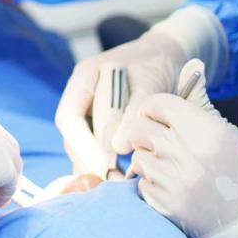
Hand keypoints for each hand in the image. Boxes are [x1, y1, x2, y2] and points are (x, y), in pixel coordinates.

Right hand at [57, 4, 228, 175]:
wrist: (168, 56)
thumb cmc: (159, 64)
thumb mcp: (150, 82)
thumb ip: (134, 111)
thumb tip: (117, 147)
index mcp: (85, 76)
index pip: (69, 117)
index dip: (82, 144)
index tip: (103, 164)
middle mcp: (79, 94)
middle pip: (71, 135)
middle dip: (88, 160)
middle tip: (110, 181)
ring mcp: (86, 110)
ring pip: (78, 145)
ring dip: (94, 166)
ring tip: (115, 182)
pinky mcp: (97, 125)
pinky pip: (92, 148)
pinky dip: (102, 164)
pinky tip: (116, 178)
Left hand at [114, 60, 237, 237]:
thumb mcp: (232, 132)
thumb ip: (202, 103)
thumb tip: (192, 65)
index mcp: (203, 130)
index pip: (157, 104)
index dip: (154, 107)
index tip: (158, 115)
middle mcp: (185, 154)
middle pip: (139, 129)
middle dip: (145, 131)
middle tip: (159, 140)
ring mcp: (174, 183)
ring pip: (139, 158)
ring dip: (150, 160)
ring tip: (172, 166)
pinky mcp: (167, 207)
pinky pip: (142, 185)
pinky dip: (152, 184)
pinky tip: (174, 186)